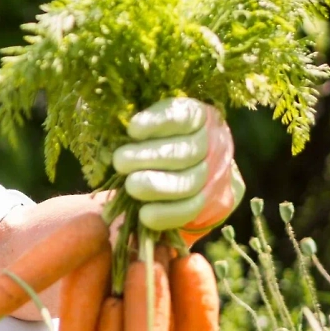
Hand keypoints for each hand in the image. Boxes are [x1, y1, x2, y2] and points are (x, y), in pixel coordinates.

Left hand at [112, 97, 245, 241]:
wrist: (195, 169)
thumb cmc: (158, 140)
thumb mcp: (153, 124)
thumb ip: (140, 126)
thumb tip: (114, 126)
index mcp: (199, 116)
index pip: (185, 116)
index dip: (159, 122)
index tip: (132, 129)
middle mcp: (213, 142)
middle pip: (186, 151)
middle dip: (150, 157)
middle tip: (120, 162)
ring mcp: (215, 173)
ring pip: (190, 182)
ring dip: (158, 187)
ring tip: (131, 187)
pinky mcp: (213, 200)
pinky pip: (192, 209)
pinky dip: (167, 213)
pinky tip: (145, 214)